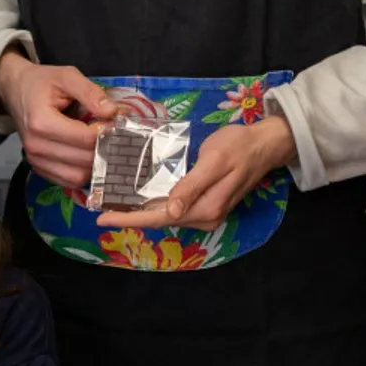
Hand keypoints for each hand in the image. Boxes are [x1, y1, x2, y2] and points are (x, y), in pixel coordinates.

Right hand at [0, 52, 113, 188]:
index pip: (84, 138)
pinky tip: (87, 155)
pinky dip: (82, 172)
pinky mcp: (39, 169)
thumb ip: (90, 92)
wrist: (16, 91)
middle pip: (83, 160)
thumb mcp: (66, 76)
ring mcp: (36, 161)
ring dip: (94, 164)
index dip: (106, 132)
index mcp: (41, 122)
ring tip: (100, 145)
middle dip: (103, 148)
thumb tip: (112, 112)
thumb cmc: (41, 83)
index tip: (114, 122)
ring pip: (78, 177)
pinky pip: (68, 181)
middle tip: (112, 134)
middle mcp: (36, 146)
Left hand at [97, 116, 294, 231]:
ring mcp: (207, 213)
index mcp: (205, 208)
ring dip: (142, 213)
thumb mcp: (214, 161)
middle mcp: (205, 217)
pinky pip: (176, 210)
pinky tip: (141, 201)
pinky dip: (156, 207)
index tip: (103, 218)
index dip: (130, 219)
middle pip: (161, 220)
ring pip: (167, 216)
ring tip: (115, 207)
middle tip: (101, 212)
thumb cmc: (238, 146)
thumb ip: (192, 186)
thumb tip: (171, 210)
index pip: (160, 217)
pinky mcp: (207, 205)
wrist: (264, 145)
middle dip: (131, 218)